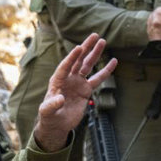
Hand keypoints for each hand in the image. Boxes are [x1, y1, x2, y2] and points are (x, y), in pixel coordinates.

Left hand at [34, 33, 116, 151]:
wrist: (57, 124)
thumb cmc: (49, 117)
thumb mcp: (46, 111)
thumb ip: (51, 105)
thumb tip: (59, 98)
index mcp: (58, 80)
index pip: (65, 66)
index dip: (72, 57)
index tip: (79, 47)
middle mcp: (68, 78)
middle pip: (78, 60)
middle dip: (86, 48)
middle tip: (95, 36)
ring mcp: (78, 83)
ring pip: (88, 65)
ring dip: (95, 54)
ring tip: (103, 41)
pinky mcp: (86, 90)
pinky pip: (98, 78)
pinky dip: (106, 70)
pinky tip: (113, 61)